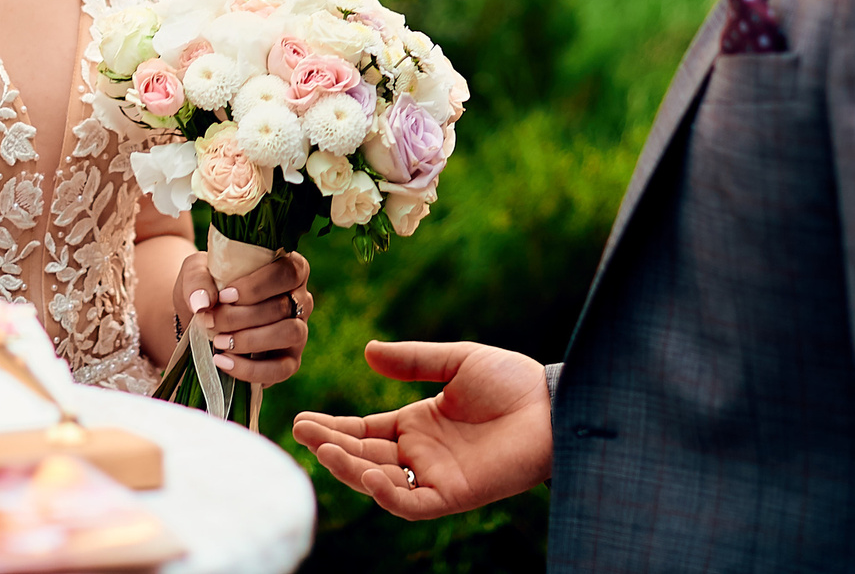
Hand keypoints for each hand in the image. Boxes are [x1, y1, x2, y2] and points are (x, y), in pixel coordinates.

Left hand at [173, 250, 312, 388]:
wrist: (204, 317)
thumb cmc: (210, 286)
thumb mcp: (198, 272)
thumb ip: (198, 280)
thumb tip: (203, 303)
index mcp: (288, 269)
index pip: (287, 272)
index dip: (257, 286)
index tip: (225, 296)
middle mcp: (300, 299)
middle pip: (283, 307)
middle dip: (242, 317)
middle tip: (211, 320)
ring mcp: (299, 331)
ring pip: (289, 334)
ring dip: (250, 340)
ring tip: (219, 342)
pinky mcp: (291, 361)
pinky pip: (281, 369)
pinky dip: (250, 369)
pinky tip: (223, 361)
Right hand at [292, 341, 551, 520]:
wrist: (554, 405)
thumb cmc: (513, 382)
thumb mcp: (457, 360)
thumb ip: (413, 359)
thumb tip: (367, 351)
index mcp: (418, 424)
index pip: (364, 429)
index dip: (334, 427)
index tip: (302, 420)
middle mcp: (421, 454)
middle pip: (364, 455)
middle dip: (331, 446)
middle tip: (300, 432)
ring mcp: (436, 476)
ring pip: (380, 482)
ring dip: (350, 468)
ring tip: (324, 449)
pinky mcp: (456, 494)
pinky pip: (413, 503)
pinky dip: (388, 495)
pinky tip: (368, 473)